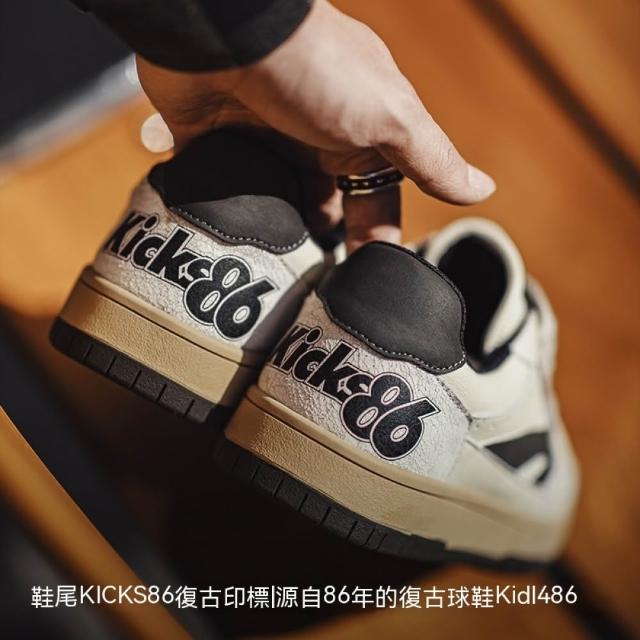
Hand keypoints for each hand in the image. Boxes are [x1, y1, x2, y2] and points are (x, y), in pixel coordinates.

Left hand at [137, 0, 494, 251]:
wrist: (226, 29)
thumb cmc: (317, 66)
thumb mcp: (390, 115)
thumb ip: (431, 158)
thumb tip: (483, 190)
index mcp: (362, 136)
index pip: (377, 202)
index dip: (374, 242)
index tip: (366, 285)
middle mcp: (316, 142)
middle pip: (327, 210)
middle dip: (324, 245)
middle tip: (316, 288)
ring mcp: (266, 144)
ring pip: (279, 207)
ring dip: (280, 237)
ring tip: (275, 273)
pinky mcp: (218, 146)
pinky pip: (227, 192)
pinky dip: (233, 216)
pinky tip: (235, 244)